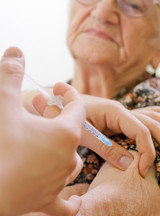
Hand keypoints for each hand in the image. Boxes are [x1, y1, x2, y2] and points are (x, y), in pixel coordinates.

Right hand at [0, 47, 85, 215]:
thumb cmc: (1, 146)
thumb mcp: (5, 107)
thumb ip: (11, 77)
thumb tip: (16, 50)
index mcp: (65, 133)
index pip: (77, 107)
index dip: (69, 94)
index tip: (59, 88)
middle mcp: (69, 156)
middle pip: (74, 134)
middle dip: (60, 121)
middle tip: (43, 115)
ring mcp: (60, 180)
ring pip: (71, 162)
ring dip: (63, 151)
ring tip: (48, 144)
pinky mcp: (49, 201)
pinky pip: (67, 206)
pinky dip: (71, 202)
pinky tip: (74, 202)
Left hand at [34, 92, 154, 177]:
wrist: (57, 103)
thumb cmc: (67, 115)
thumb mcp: (84, 134)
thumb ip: (105, 148)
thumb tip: (129, 164)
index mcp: (115, 111)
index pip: (141, 130)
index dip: (146, 151)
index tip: (141, 171)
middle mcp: (121, 112)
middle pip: (150, 125)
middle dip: (158, 144)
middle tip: (158, 166)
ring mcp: (119, 116)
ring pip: (147, 124)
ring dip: (156, 138)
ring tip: (159, 157)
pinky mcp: (115, 122)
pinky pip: (137, 128)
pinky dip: (146, 138)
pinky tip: (148, 148)